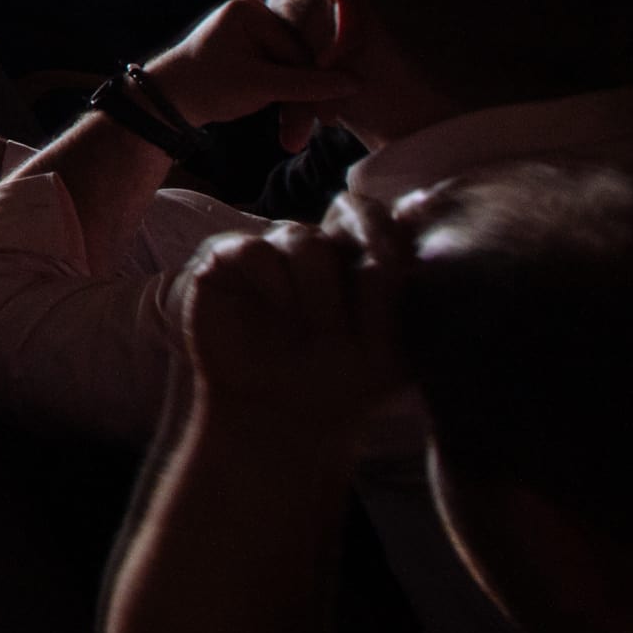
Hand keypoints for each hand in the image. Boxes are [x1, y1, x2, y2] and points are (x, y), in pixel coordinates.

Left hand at [144, 0, 337, 130]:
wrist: (167, 103)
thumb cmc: (207, 86)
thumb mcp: (260, 86)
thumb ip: (308, 85)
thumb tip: (356, 83)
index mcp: (251, 11)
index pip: (297, 49)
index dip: (315, 83)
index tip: (330, 116)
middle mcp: (254, 16)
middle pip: (296, 61)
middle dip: (304, 99)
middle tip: (315, 131)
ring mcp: (253, 36)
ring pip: (291, 73)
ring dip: (295, 106)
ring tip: (293, 139)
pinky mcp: (252, 55)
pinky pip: (280, 77)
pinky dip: (283, 101)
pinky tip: (289, 126)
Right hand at [165, 221, 399, 432]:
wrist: (280, 417)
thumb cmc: (339, 382)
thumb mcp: (391, 350)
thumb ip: (398, 296)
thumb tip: (406, 240)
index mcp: (358, 258)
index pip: (376, 216)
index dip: (390, 226)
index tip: (406, 248)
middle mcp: (317, 246)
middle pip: (349, 217)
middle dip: (364, 262)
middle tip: (368, 305)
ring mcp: (271, 250)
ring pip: (305, 238)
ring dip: (319, 291)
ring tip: (318, 334)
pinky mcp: (226, 260)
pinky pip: (255, 250)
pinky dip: (276, 285)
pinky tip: (283, 316)